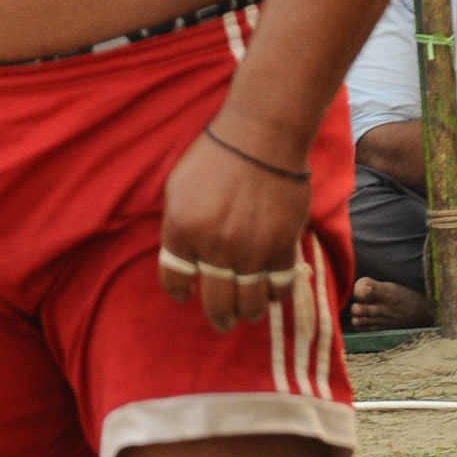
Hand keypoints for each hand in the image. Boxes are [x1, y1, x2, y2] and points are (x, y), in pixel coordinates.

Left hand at [159, 121, 310, 331]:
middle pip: (215, 304)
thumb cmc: (214, 155)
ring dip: (247, 312)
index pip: (174, 281)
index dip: (179, 291)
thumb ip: (178, 227)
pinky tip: (271, 290)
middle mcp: (214, 248)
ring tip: (247, 311)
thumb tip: (184, 258)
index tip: (185, 293)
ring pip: (250, 306)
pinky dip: (275, 295)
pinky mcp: (282, 248)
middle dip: (218, 316)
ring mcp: (250, 251)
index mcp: (181, 230)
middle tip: (221, 319)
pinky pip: (280, 289)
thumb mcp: (177, 188)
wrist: (260, 137)